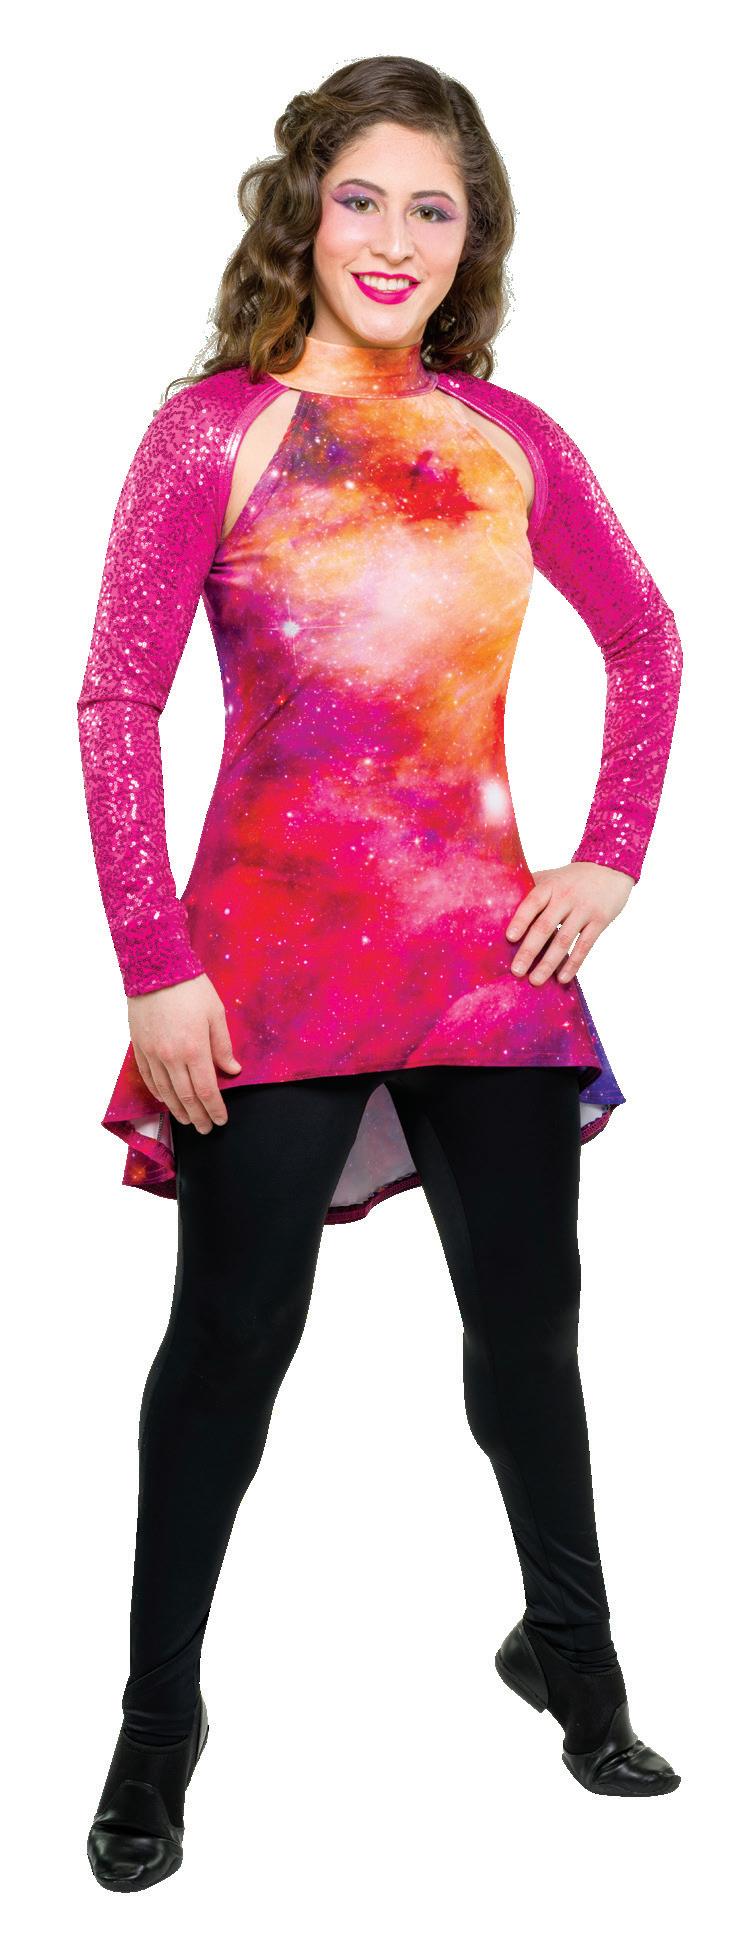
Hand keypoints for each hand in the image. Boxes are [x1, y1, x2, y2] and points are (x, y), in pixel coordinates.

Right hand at [128, 973, 242, 1132]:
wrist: (155, 968)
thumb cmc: (191, 988)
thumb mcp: (216, 1014)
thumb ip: (223, 1046)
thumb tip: (232, 1070)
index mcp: (195, 1049)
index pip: (207, 1090)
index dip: (215, 1109)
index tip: (221, 1120)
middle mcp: (171, 1057)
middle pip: (186, 1097)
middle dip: (198, 1116)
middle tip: (206, 1129)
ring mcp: (152, 1054)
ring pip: (166, 1092)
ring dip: (178, 1110)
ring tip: (188, 1121)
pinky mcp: (139, 1048)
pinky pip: (149, 1078)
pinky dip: (159, 1093)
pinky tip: (166, 1101)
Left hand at [505, 862, 633, 985]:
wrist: (611, 869)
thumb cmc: (573, 878)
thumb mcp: (552, 877)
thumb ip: (531, 888)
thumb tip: (501, 903)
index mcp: (550, 886)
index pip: (532, 903)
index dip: (521, 920)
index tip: (510, 938)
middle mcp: (566, 898)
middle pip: (545, 926)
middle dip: (530, 950)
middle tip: (516, 971)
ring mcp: (584, 910)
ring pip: (564, 940)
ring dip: (548, 963)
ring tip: (535, 980)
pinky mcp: (599, 922)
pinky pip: (585, 946)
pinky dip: (573, 964)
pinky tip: (562, 979)